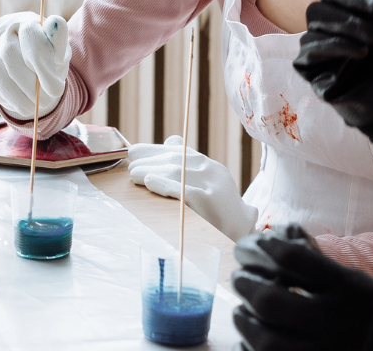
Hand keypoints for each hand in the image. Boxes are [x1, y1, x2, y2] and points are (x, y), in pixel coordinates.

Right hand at [0, 12, 68, 120]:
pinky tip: (12, 97)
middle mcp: (5, 25)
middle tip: (44, 104)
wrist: (27, 66)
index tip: (56, 90)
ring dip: (13, 95)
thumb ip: (58, 42)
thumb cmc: (47, 60)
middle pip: (9, 55)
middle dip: (29, 86)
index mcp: (29, 20)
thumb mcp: (59, 54)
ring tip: (30, 108)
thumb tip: (55, 22)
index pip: (30, 37)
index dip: (43, 66)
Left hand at [127, 136, 259, 239]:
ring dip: (150, 171)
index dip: (154, 150)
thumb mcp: (207, 183)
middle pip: (174, 160)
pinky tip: (149, 182)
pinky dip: (164, 184)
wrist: (242, 232)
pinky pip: (183, 190)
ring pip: (176, 171)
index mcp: (209, 166)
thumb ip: (189, 165)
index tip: (134, 151)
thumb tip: (169, 140)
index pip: (178, 151)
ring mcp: (211, 185)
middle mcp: (211, 170)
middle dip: (148, 161)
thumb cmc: (220, 211)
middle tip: (130, 166)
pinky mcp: (209, 201)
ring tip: (133, 174)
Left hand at [231, 224, 372, 350]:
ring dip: (246, 323)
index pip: (293, 258)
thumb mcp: (365, 287)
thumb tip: (285, 249)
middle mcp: (336, 319)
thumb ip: (326, 275)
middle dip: (247, 289)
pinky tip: (251, 343)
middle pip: (272, 302)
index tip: (259, 246)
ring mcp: (328, 350)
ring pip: (267, 340)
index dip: (268, 249)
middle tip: (238, 280)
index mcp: (349, 287)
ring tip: (241, 313)